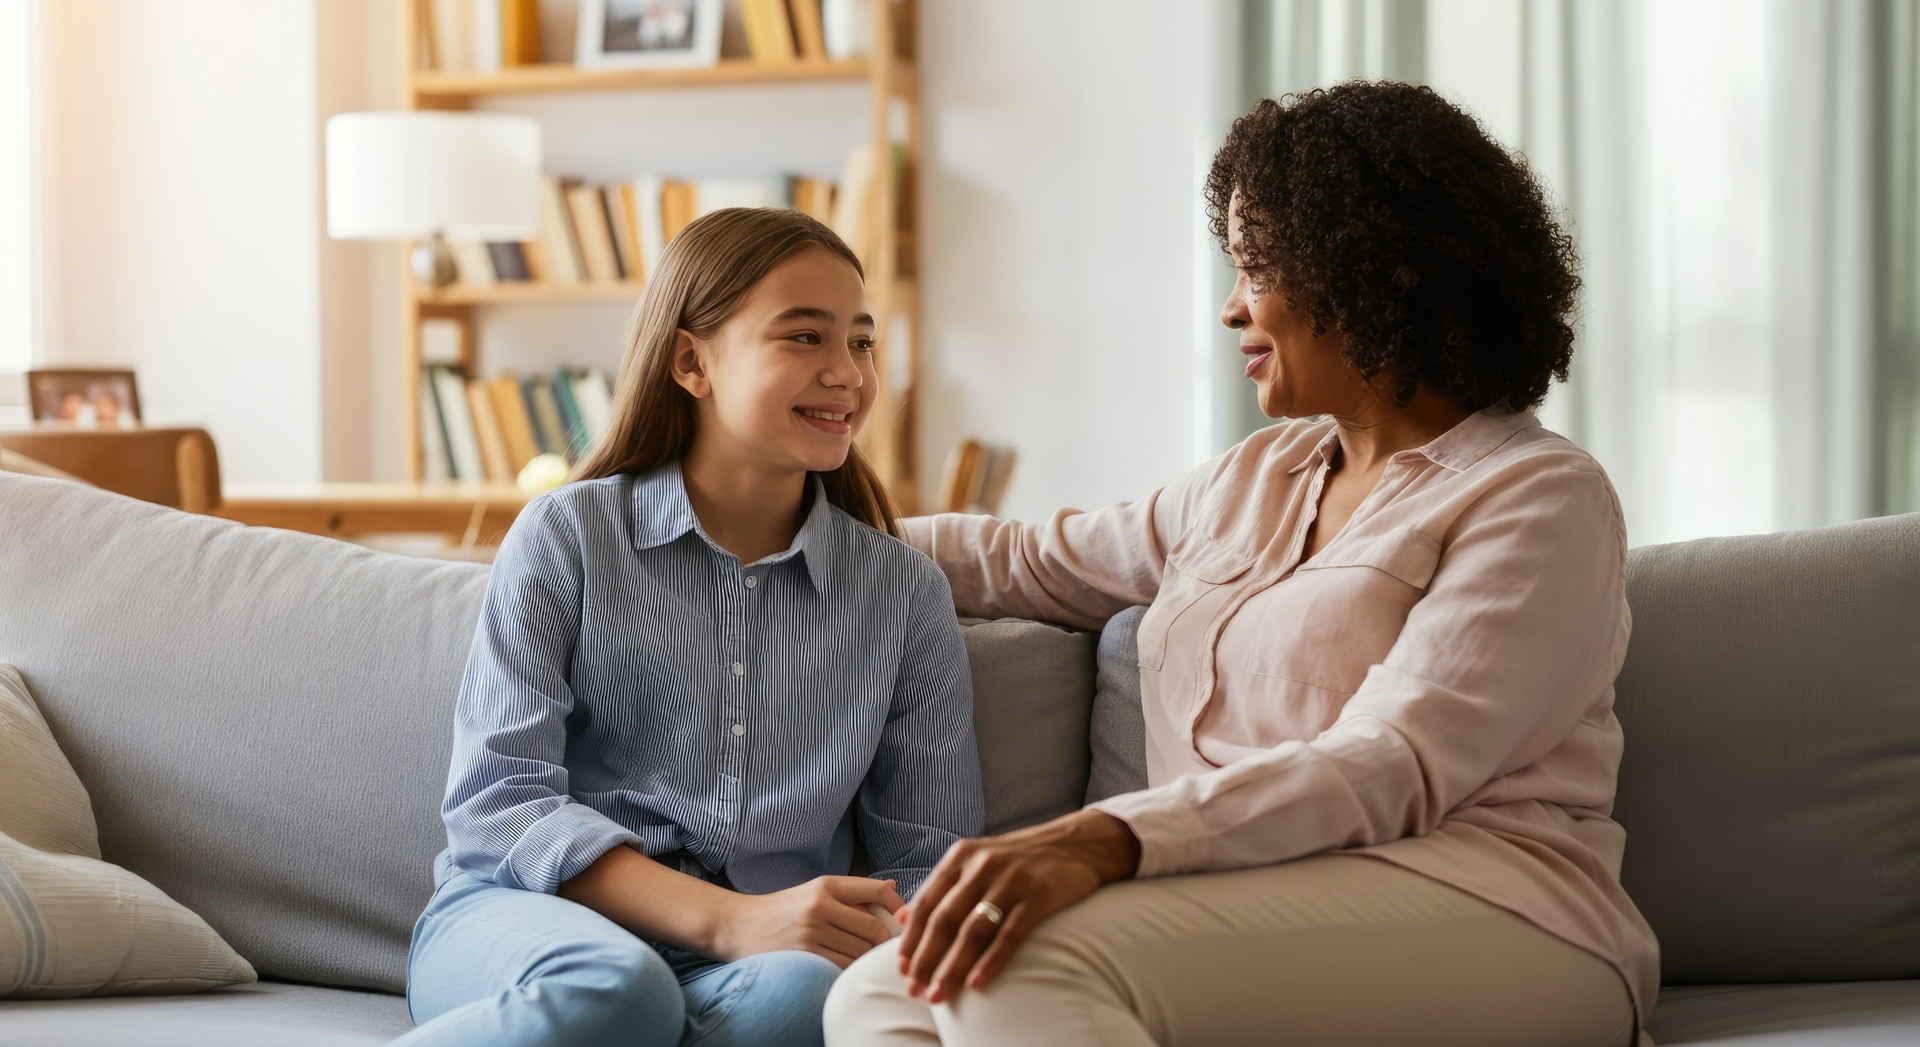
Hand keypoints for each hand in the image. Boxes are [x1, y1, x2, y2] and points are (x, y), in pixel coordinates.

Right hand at [712, 875, 905, 968]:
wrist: (738, 925)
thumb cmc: (783, 910)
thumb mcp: (815, 891)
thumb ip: (852, 893)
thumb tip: (892, 889)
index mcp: (827, 884)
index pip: (877, 891)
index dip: (898, 907)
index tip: (903, 921)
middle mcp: (821, 904)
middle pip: (874, 927)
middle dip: (885, 942)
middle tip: (887, 951)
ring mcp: (812, 931)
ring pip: (860, 951)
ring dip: (867, 960)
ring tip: (864, 961)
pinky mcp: (805, 955)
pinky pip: (842, 967)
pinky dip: (850, 970)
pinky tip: (846, 968)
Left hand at [897, 809, 1139, 1002]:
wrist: (1076, 842)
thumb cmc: (1020, 857)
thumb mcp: (976, 859)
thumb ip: (941, 886)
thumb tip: (901, 917)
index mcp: (961, 856)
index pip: (927, 901)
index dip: (912, 937)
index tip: (902, 967)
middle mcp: (982, 866)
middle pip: (945, 919)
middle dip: (926, 958)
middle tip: (914, 988)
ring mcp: (1011, 880)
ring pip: (973, 930)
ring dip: (953, 966)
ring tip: (940, 994)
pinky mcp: (1038, 896)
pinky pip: (1010, 934)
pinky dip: (991, 961)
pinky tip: (977, 983)